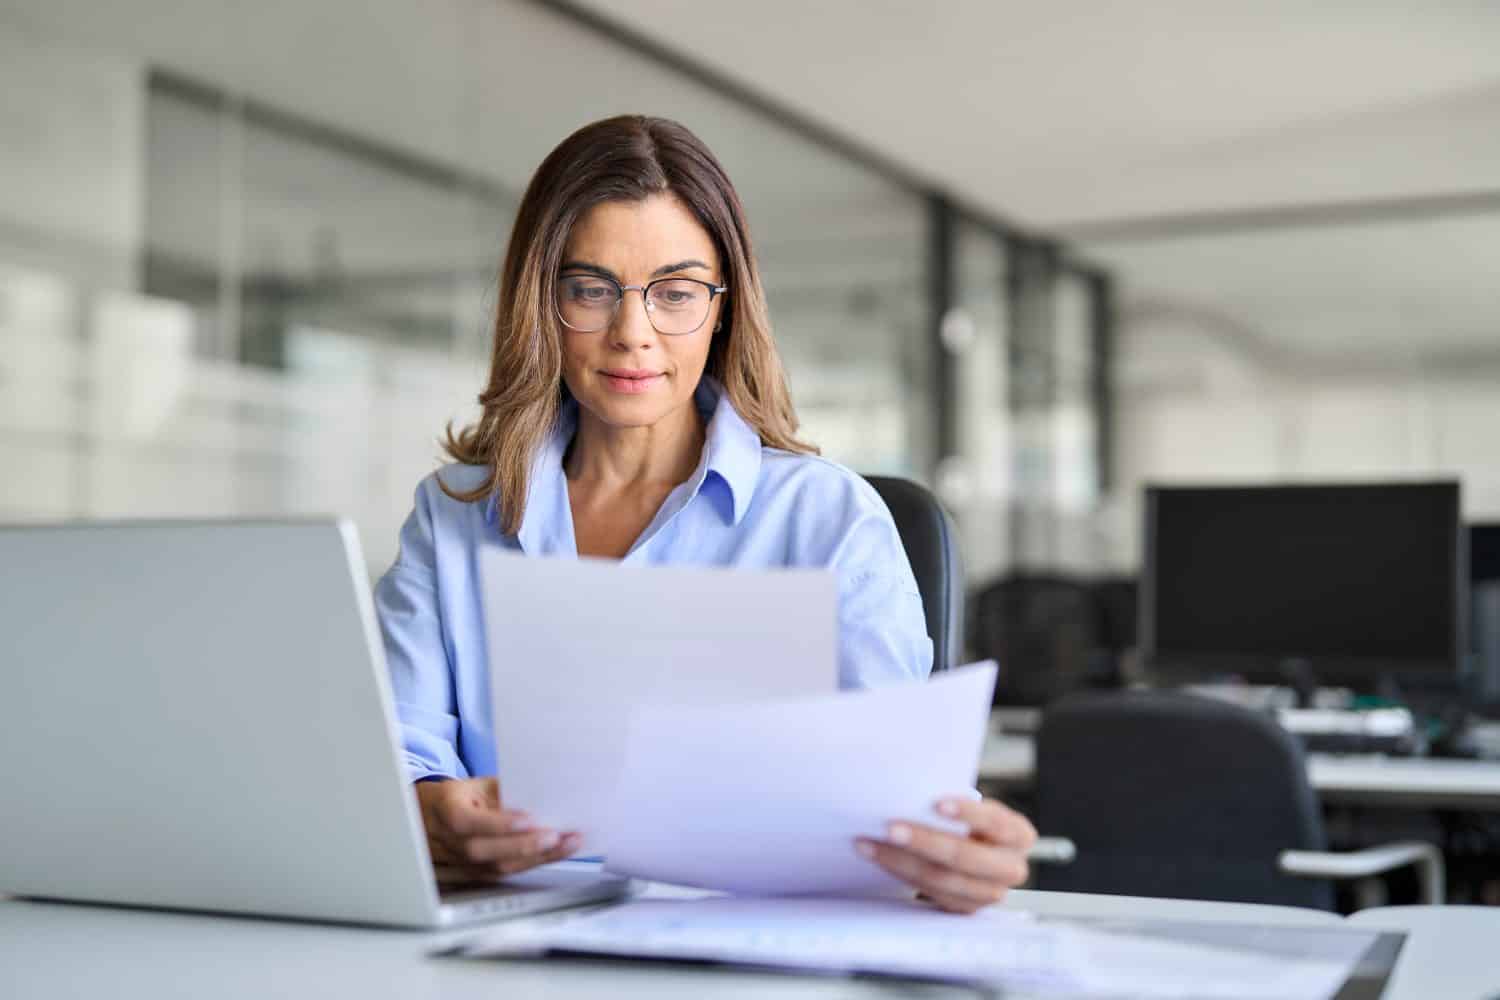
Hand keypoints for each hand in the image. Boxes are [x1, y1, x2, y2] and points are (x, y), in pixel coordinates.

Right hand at [414, 777, 581, 884]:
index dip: (497, 823)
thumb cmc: (460, 797)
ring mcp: (461, 862)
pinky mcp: (477, 873)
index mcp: (446, 809)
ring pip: (496, 866)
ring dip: (537, 857)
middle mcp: (450, 840)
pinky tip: (557, 853)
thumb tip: (541, 794)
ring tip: (567, 844)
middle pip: (482, 850)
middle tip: (555, 836)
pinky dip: (534, 862)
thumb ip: (503, 791)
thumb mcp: (477, 784)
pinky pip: (506, 871)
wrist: (431, 818)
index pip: (466, 821)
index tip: (528, 818)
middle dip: (523, 845)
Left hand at [855, 795, 1036, 913]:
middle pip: (964, 857)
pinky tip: (877, 856)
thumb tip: (912, 791)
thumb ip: (954, 804)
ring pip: (941, 879)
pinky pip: (929, 892)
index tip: (937, 803)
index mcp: (1018, 835)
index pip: (995, 823)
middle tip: (890, 827)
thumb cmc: (970, 822)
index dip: (967, 813)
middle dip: (924, 841)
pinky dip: (898, 873)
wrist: (976, 853)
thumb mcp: (974, 810)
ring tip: (871, 843)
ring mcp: (989, 894)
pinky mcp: (964, 908)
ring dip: (900, 860)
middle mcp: (1010, 868)